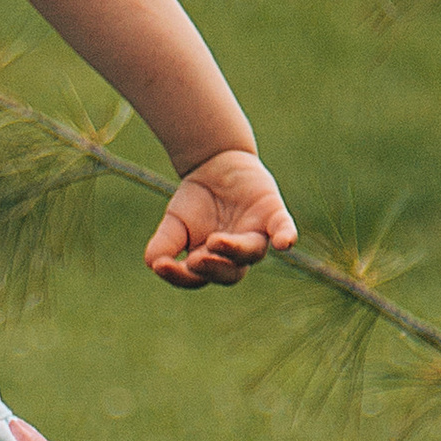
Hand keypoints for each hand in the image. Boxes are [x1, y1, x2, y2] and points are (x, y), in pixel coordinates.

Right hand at [143, 147, 297, 290]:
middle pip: (231, 273)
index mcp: (213, 262)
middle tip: (195, 260)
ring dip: (236, 250)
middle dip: (213, 268)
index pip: (199, 278)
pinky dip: (284, 236)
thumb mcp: (174, 222)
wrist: (216, 163)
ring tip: (216, 242)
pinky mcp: (273, 213)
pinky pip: (283, 228)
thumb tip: (155, 264)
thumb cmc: (196, 201)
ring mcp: (257, 234)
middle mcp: (238, 254)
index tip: (162, 266)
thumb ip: (165, 244)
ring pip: (253, 252)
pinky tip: (283, 243)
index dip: (182, 276)